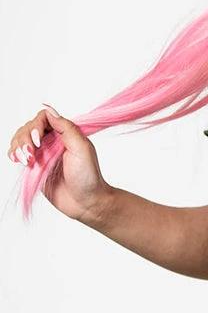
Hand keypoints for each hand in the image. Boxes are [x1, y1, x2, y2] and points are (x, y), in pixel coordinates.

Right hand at [7, 104, 111, 222]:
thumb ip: (66, 128)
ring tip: (27, 160)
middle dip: (25, 139)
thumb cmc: (88, 177)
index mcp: (65, 132)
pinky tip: (18, 160)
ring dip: (18, 147)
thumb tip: (50, 110)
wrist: (85, 202)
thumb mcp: (81, 148)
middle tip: (32, 155)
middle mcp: (52, 140)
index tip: (38, 141)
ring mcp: (42, 153)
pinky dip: (14, 154)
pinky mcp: (35, 166)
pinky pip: (18, 154)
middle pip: (28, 127)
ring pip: (20, 139)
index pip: (43, 118)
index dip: (36, 126)